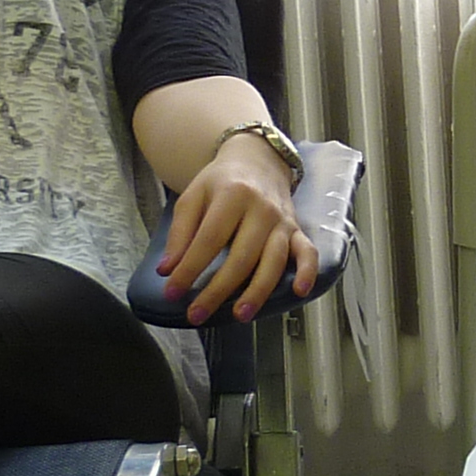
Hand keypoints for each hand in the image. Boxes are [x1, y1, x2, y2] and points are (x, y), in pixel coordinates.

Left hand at [156, 136, 315, 322]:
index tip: (172, 292)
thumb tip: (167, 271)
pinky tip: (299, 292)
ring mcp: (282, 221)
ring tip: (240, 315)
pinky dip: (308, 271)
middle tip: (197, 315)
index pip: (209, 240)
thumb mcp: (193, 196)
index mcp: (232, 195)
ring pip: (273, 261)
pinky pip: (308, 252)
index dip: (189, 269)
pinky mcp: (297, 230)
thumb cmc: (221, 182)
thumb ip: (180, 233)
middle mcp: (261, 209)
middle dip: (217, 290)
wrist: (258, 160)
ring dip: (257, 291)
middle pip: (241, 256)